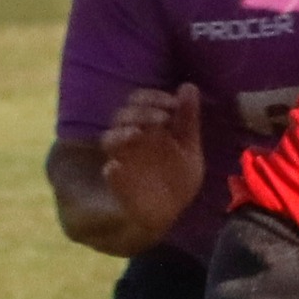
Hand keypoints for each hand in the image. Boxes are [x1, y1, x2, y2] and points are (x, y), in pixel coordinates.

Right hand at [101, 83, 205, 239]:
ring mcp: (120, 160)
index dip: (153, 98)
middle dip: (141, 113)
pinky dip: (112, 171)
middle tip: (163, 119)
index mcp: (146, 126)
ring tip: (137, 135)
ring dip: (121, 134)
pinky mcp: (117, 184)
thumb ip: (187, 120)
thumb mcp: (189, 148)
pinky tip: (115, 168)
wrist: (168, 212)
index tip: (172, 103)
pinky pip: (108, 173)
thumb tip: (189, 86)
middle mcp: (129, 139)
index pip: (140, 101)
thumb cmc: (177, 176)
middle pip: (123, 116)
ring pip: (109, 139)